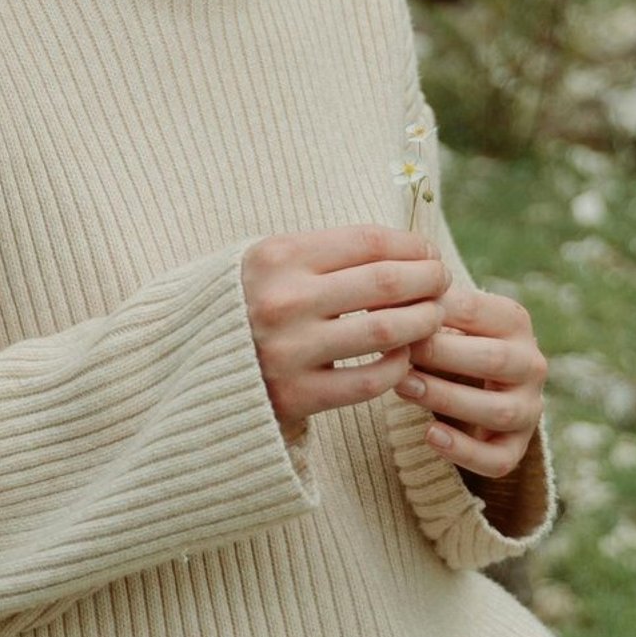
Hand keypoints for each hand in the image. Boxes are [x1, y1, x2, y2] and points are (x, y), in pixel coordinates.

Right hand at [241, 225, 449, 446]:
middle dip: (428, 279)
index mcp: (277, 257)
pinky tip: (404, 356)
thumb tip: (409, 250)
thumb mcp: (271, 263)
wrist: (192, 366)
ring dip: (423, 321)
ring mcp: (290, 350)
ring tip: (434, 316)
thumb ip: (327, 253)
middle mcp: (283, 300)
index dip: (411, 245)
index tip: (428, 252)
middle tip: (443, 282)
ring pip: (385, 330)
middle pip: (385, 282)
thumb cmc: (248, 304)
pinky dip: (398, 366)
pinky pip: (369, 380)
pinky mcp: (297, 394)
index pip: (368, 241)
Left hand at [392, 278, 546, 480]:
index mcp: (514, 321)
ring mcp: (529, 409)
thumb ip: (420, 306)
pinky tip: (430, 436)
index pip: (474, 311)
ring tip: (402, 388)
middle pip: (493, 359)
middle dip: (440, 356)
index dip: (431, 312)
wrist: (480, 387)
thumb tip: (373, 292)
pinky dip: (465, 451)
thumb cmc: (452, 342)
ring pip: (497, 410)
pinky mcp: (517, 447)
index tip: (391, 314)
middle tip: (396, 354)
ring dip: (447, 398)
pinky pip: (500, 458)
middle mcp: (531, 364)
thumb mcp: (443, 320)